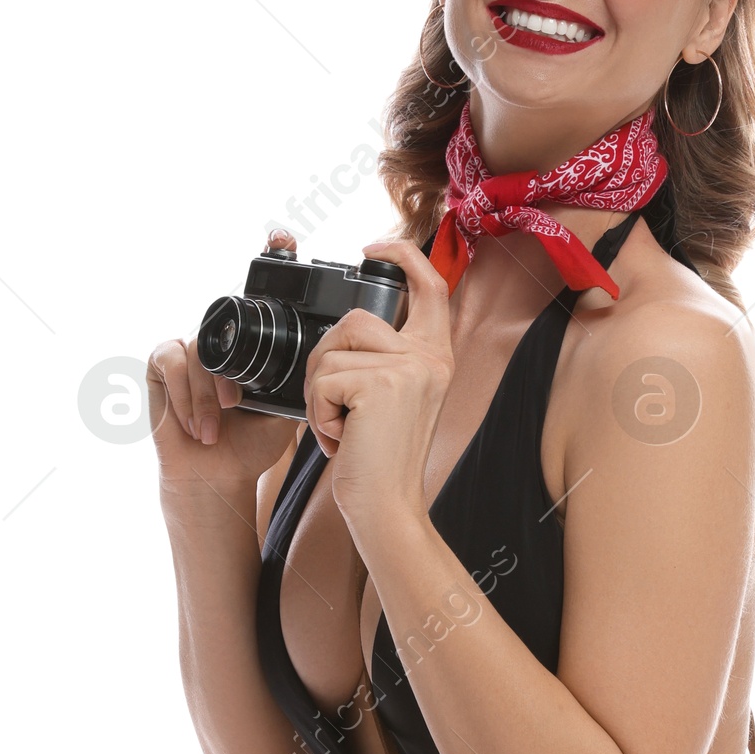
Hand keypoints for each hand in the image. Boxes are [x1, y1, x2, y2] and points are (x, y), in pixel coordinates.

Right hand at [149, 230, 298, 493]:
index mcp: (254, 341)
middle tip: (242, 400)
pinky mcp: (159, 362)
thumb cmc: (254, 441)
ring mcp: (188, 345)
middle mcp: (221, 336)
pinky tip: (201, 428)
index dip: (271, 257)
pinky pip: (172, 364)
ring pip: (201, 351)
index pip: (258, 295)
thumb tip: (341, 359)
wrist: (220, 475)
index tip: (282, 236)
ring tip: (225, 424)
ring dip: (212, 395)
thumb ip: (306, 379)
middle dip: (232, 360)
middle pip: (227, 325)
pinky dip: (188, 399)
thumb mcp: (290, 406)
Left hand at [304, 239, 452, 538]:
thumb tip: (348, 327)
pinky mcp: (380, 384)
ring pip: (333, 350)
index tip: (373, 247)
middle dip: (329, 359)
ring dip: (321, 391)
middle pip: (357, 318)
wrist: (387, 506)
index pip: (430, 285)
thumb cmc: (381, 460)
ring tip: (342, 425)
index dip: (403, 254)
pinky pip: (323, 379)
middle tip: (337, 406)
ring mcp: (408, 367)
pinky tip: (341, 437)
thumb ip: (385, 358)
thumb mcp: (395, 400)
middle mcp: (429, 357)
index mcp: (435, 356)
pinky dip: (318, 413)